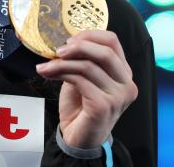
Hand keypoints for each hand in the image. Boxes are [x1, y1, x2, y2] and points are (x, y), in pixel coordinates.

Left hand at [36, 30, 137, 148]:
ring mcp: (118, 96)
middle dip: (77, 46)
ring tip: (46, 66)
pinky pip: (80, 80)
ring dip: (62, 63)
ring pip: (88, 66)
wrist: (78, 137)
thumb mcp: (82, 75)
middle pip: (105, 51)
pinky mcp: (104, 106)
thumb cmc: (81, 106)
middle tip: (57, 51)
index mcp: (123, 72)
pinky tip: (49, 75)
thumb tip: (66, 41)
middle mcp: (126, 84)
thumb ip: (82, 58)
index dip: (89, 35)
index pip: (112, 41)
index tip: (68, 39)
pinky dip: (61, 74)